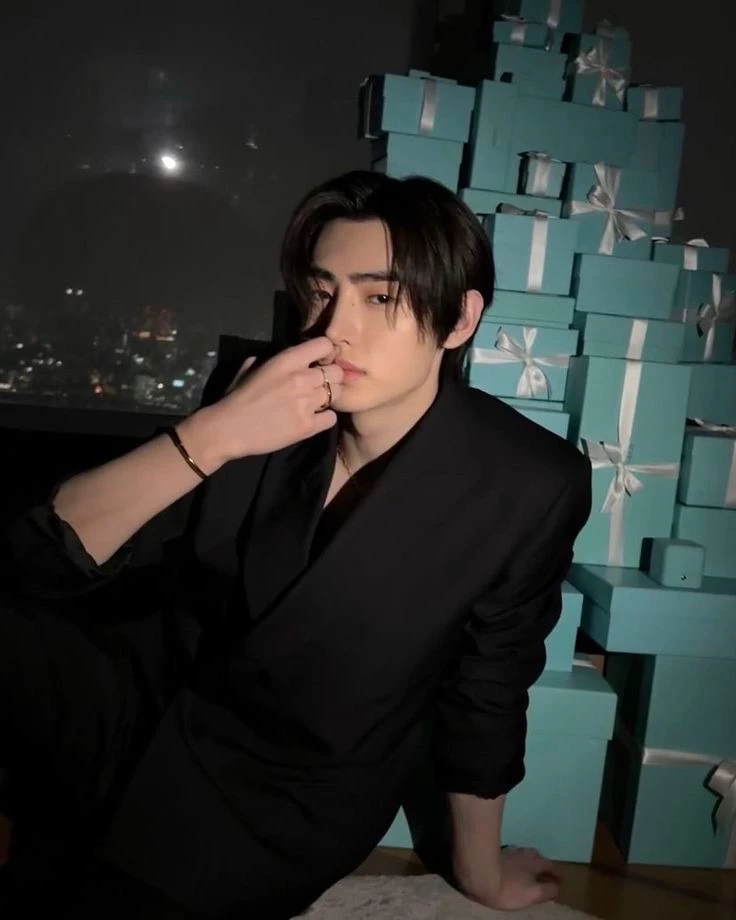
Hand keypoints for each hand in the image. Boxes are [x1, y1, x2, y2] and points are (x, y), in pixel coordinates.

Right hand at [179, 336, 342, 469]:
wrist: (227, 429)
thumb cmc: (236, 398)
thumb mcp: (252, 368)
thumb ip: (273, 360)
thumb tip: (289, 359)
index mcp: (286, 360)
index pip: (325, 345)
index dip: (326, 353)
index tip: (320, 361)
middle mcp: (300, 378)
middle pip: (336, 372)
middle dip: (331, 378)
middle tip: (319, 386)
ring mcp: (306, 403)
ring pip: (337, 394)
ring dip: (328, 398)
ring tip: (314, 404)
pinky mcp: (307, 426)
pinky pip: (332, 418)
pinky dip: (325, 419)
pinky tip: (312, 420)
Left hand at [457, 846, 560, 911]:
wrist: (478, 872)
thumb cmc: (507, 888)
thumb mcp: (531, 895)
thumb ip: (546, 891)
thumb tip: (557, 888)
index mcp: (535, 864)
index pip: (552, 866)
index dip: (557, 873)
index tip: (561, 878)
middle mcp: (525, 854)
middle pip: (538, 856)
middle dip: (543, 863)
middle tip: (544, 871)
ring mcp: (509, 851)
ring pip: (523, 853)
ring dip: (527, 859)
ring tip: (527, 866)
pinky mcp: (494, 851)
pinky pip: (510, 853)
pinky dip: (514, 858)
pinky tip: (509, 863)